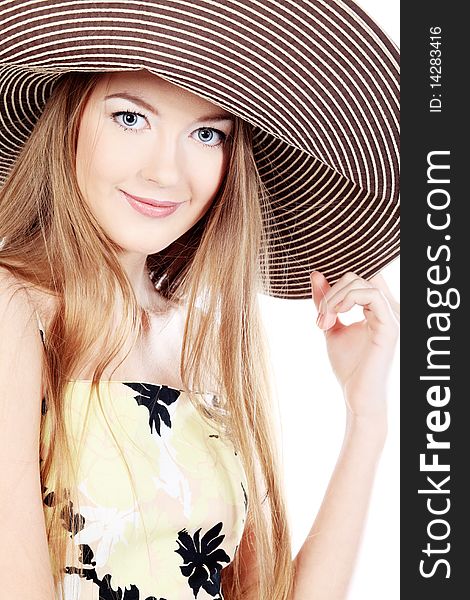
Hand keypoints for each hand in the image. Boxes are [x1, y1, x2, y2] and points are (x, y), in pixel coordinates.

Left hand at [310, 270, 398, 417]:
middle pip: (355, 278)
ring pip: (360, 282)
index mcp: (378, 308)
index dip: (336, 284)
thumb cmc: (348, 365)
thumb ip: (325, 301)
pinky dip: (346, 300)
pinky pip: (371, 295)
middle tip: (320, 320)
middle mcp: (389, 308)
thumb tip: (315, 274)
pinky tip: (336, 318)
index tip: (320, 308)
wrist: (356, 394)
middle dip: (330, 295)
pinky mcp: (390, 326)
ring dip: (334, 299)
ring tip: (325, 322)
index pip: (359, 278)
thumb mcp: (332, 325)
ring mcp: (392, 316)